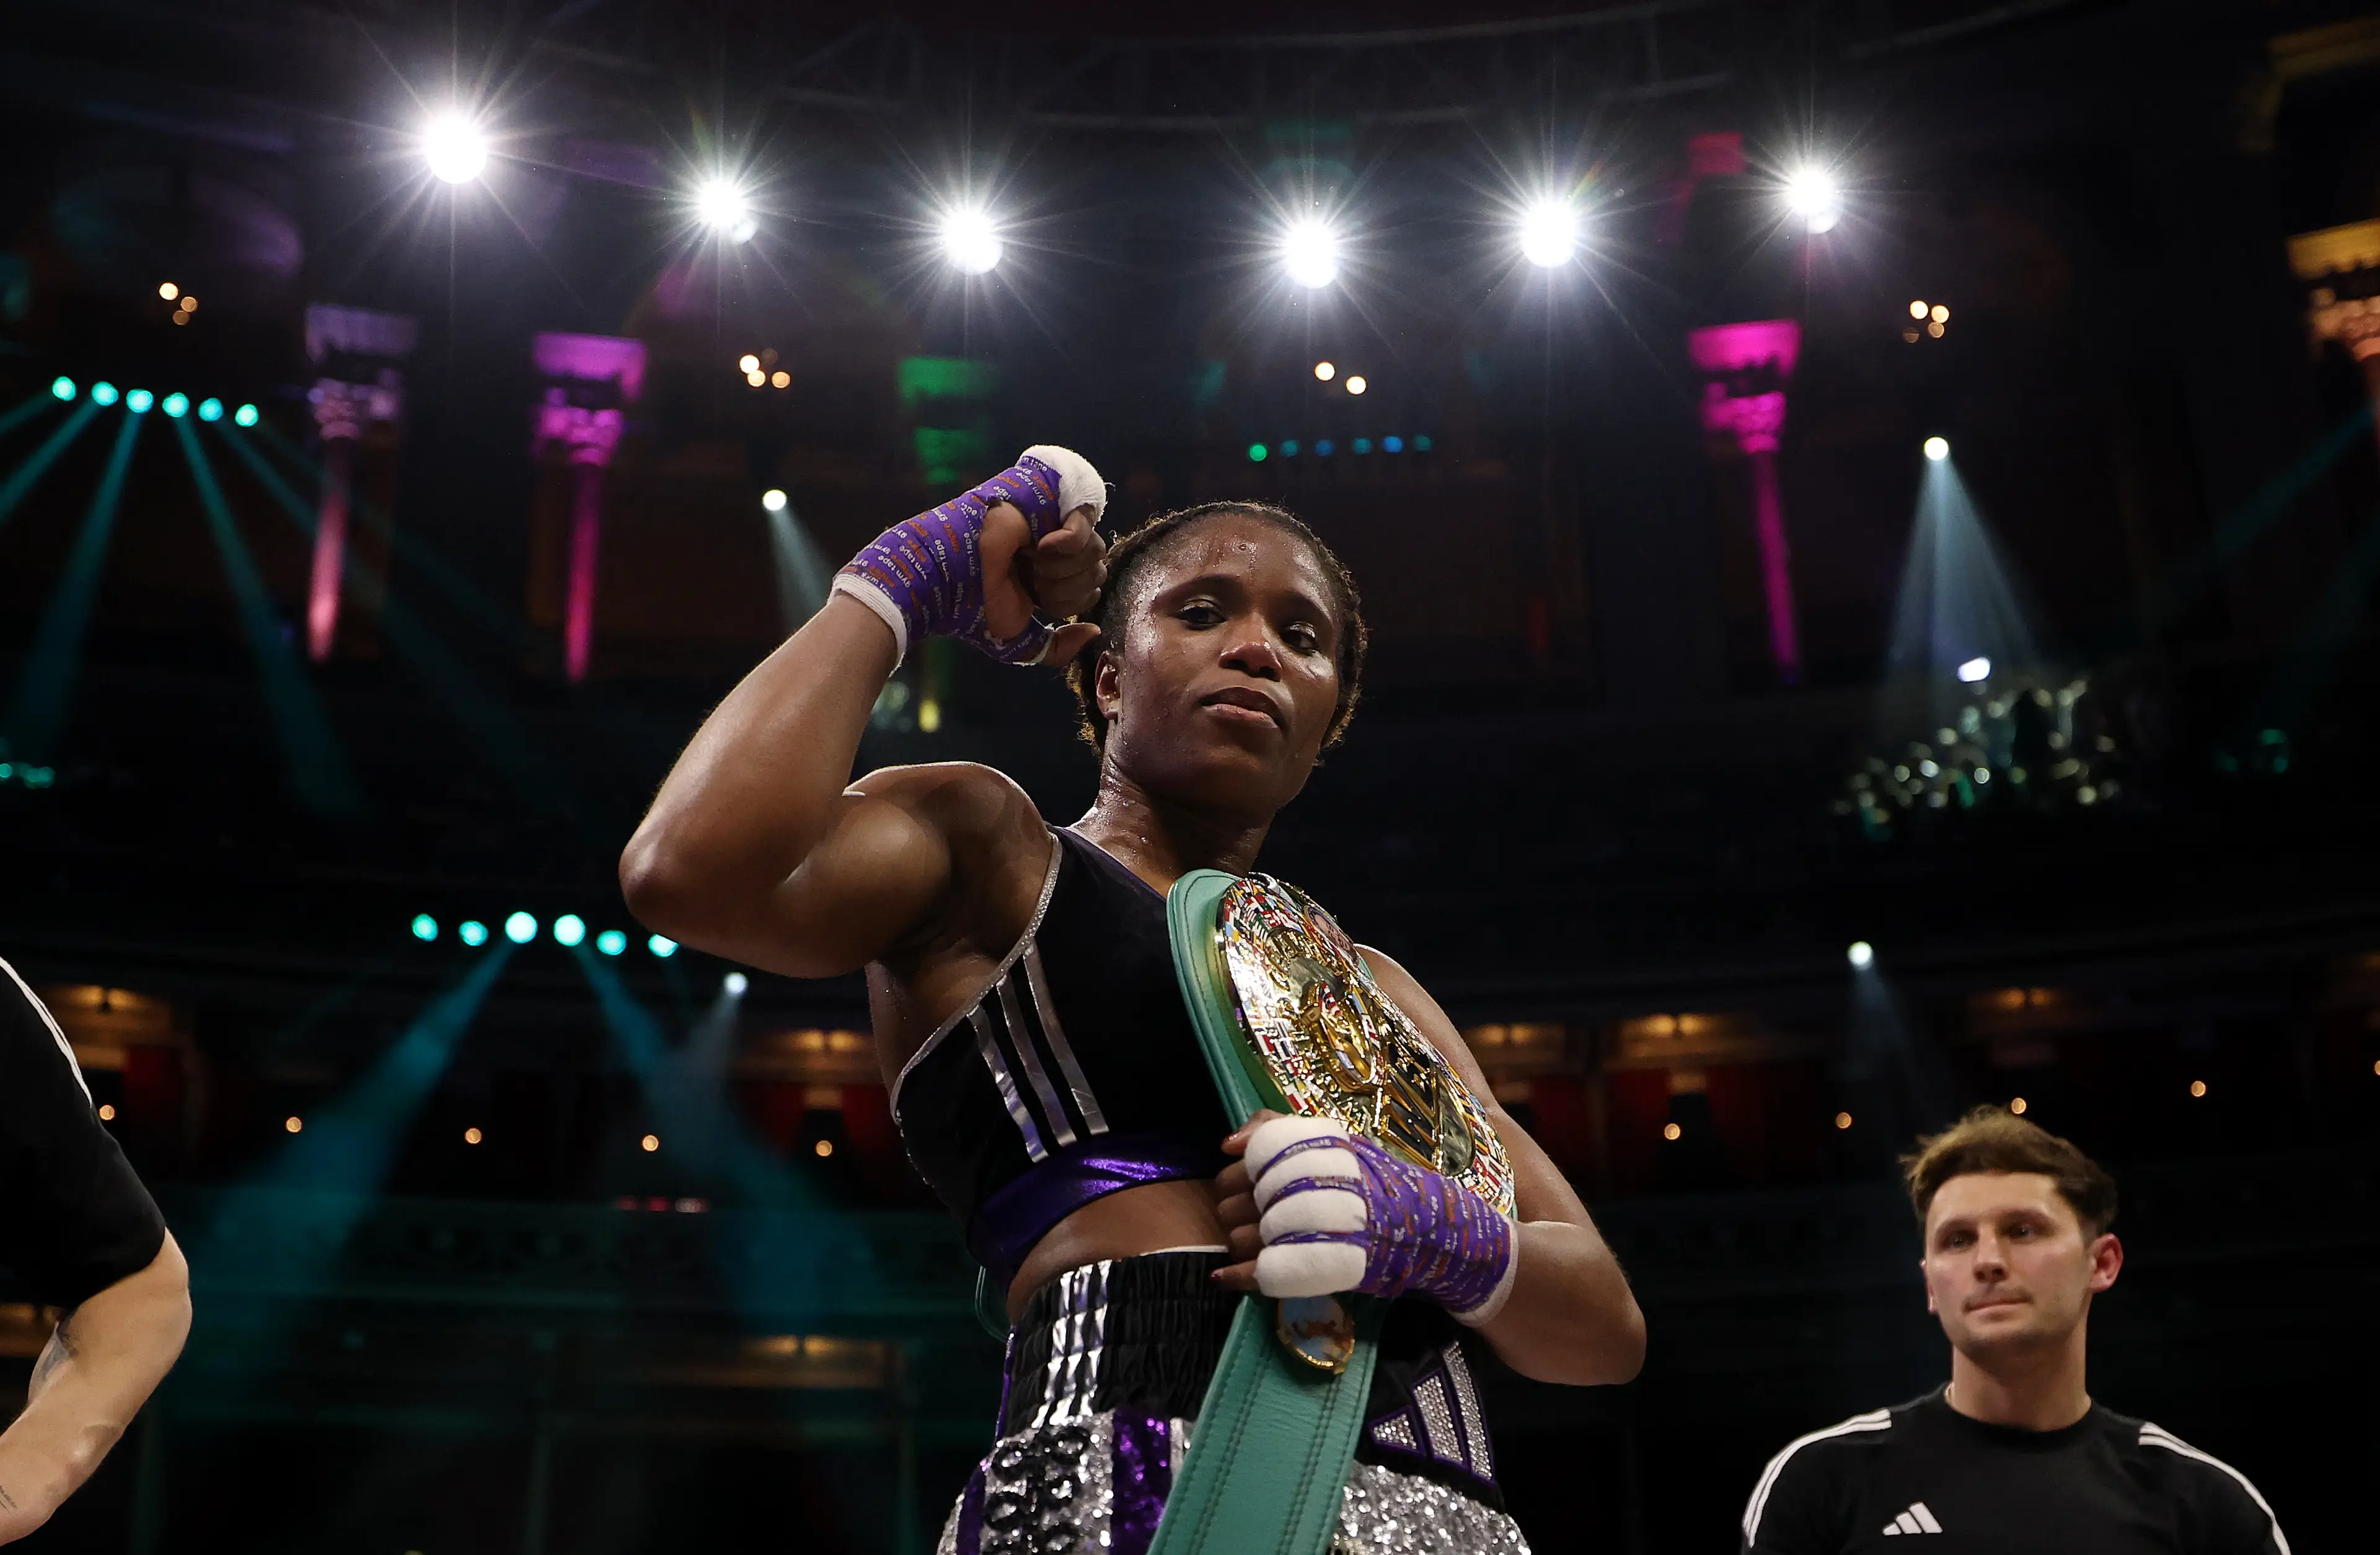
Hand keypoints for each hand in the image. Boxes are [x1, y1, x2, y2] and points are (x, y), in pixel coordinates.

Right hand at [982, 501, 1105, 663]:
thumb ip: (1056, 648)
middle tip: (1030, 580)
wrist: (944, 577)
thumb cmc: (972, 607)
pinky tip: (1040, 546)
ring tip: (1029, 562)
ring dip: (1062, 568)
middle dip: (1066, 589)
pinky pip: (1084, 521)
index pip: (1090, 589)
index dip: (1069, 603)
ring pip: (1095, 549)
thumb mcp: (1018, 640)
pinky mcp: (1047, 497)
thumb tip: (1094, 630)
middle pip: (1097, 571)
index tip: (1034, 599)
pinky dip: (1069, 542)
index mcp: (1048, 576)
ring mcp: (1052, 521)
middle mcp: (1054, 548)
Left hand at [1210, 1111, 1516, 1323]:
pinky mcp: (1322, 1267)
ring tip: (1252, 1244)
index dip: (1241, 1173)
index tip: (1251, 1182)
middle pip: (1241, 1198)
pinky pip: (1261, 1274)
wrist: (1435, 1231)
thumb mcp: (1339, 1142)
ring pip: (1245, 1237)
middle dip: (1233, 1208)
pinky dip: (1237, 1278)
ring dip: (1238, 1243)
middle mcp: (1317, 1184)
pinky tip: (1226, 1278)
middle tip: (1249, 1214)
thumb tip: (1227, 1141)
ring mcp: (1319, 1228)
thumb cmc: (1381, 1185)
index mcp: (1320, 1149)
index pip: (1253, 1157)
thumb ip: (1281, 1130)